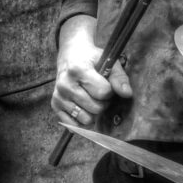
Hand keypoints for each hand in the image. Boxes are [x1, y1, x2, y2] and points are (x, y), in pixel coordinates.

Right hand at [52, 16, 132, 130]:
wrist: (70, 56)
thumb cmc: (92, 60)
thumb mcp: (108, 63)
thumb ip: (119, 78)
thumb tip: (127, 94)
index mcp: (78, 70)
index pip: (103, 92)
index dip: (110, 91)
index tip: (106, 84)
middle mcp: (65, 85)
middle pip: (96, 108)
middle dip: (103, 103)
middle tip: (99, 93)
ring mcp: (59, 96)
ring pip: (86, 119)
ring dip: (93, 112)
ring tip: (91, 100)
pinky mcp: (55, 105)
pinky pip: (73, 125)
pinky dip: (82, 120)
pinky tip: (83, 109)